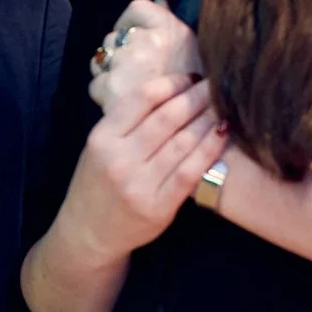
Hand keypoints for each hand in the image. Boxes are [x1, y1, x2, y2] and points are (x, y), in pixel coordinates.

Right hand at [52, 72, 228, 268]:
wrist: (88, 233)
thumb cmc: (97, 184)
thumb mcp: (99, 148)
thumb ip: (126, 123)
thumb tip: (171, 91)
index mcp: (102, 137)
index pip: (142, 99)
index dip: (172, 83)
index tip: (191, 77)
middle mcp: (119, 159)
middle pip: (167, 118)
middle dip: (196, 97)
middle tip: (216, 84)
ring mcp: (139, 184)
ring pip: (182, 142)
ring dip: (207, 120)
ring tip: (223, 106)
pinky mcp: (159, 206)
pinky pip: (190, 171)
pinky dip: (209, 149)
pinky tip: (222, 134)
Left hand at [87, 0, 203, 109]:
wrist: (197, 141)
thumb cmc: (197, 100)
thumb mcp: (192, 54)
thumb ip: (170, 24)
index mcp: (174, 32)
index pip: (139, 9)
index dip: (133, 24)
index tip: (139, 39)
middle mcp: (151, 44)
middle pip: (117, 37)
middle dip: (121, 52)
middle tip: (137, 72)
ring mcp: (129, 66)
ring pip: (103, 60)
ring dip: (111, 73)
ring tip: (130, 89)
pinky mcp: (113, 92)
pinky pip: (98, 85)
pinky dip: (106, 94)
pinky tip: (122, 104)